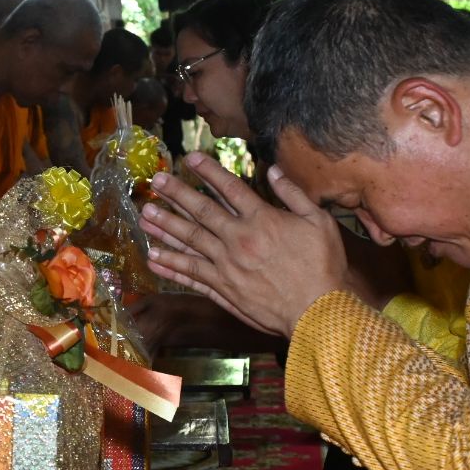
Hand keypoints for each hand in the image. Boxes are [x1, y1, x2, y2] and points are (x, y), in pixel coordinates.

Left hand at [140, 153, 349, 336]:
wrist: (318, 311)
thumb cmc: (324, 266)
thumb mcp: (320, 222)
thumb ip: (294, 194)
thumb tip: (273, 169)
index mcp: (262, 220)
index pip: (229, 188)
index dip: (208, 171)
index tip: (189, 158)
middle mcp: (238, 240)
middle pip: (201, 212)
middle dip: (176, 194)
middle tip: (154, 181)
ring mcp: (227, 266)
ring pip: (189, 241)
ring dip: (165, 226)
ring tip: (145, 215)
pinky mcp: (223, 289)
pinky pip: (191, 274)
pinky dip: (171, 265)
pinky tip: (154, 257)